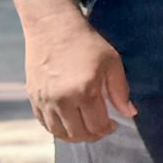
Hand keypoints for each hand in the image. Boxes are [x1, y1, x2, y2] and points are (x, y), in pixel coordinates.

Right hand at [24, 10, 135, 142]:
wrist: (53, 27)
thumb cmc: (87, 43)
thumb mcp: (112, 63)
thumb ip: (121, 91)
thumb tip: (129, 114)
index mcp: (85, 91)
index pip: (97, 126)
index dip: (108, 129)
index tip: (113, 123)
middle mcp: (62, 99)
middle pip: (78, 134)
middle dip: (93, 135)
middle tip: (101, 128)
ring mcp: (44, 100)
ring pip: (59, 133)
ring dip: (74, 135)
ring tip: (85, 127)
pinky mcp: (32, 97)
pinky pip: (44, 123)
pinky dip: (57, 128)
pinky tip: (68, 122)